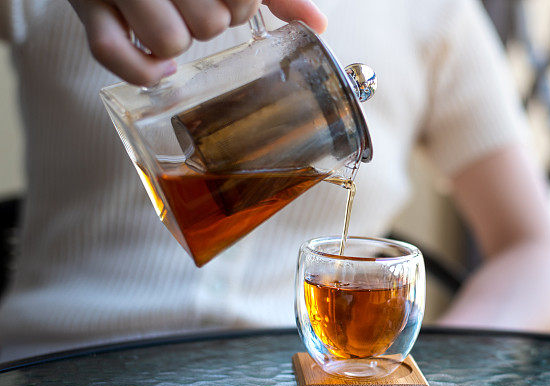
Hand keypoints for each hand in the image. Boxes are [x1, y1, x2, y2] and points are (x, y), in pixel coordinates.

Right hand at [68, 0, 326, 85]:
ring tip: (175, 27)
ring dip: (179, 45)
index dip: (240, 4)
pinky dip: (140, 70)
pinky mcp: (87, 8)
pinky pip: (111, 54)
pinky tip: (161, 67)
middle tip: (199, 9)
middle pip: (208, 25)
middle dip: (211, 23)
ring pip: (168, 41)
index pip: (239, 0)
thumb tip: (318, 24)